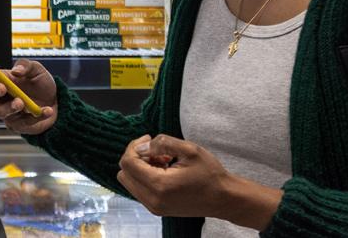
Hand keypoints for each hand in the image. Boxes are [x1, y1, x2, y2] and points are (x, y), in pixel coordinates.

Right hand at [0, 59, 57, 134]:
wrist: (56, 101)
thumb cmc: (41, 85)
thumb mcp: (37, 69)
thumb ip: (26, 65)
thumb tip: (16, 70)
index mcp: (2, 80)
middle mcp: (2, 97)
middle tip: (2, 88)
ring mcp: (9, 112)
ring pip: (1, 112)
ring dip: (10, 107)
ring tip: (21, 102)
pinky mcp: (19, 124)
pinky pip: (24, 122)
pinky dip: (36, 116)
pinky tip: (46, 110)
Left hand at [117, 135, 281, 230]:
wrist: (223, 199)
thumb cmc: (210, 174)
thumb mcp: (190, 149)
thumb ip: (163, 143)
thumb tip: (142, 146)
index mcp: (159, 185)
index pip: (128, 163)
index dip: (134, 146)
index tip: (149, 138)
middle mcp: (152, 200)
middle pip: (123, 173)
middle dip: (135, 157)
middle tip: (156, 150)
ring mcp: (153, 207)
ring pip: (129, 182)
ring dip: (140, 167)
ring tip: (163, 160)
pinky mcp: (157, 209)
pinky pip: (139, 190)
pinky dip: (145, 177)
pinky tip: (164, 170)